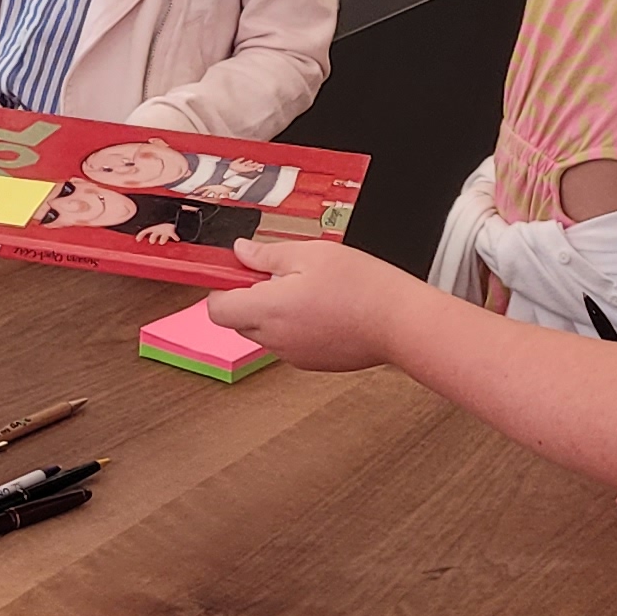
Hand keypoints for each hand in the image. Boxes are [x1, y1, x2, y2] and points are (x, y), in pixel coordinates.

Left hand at [208, 238, 415, 371]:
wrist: (400, 322)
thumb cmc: (363, 287)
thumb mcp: (310, 254)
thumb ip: (268, 255)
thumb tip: (242, 252)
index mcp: (268, 310)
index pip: (216, 309)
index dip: (222, 288)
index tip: (234, 272)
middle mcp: (275, 339)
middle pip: (240, 320)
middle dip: (251, 297)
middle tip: (280, 274)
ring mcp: (293, 355)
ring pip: (266, 331)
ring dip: (275, 312)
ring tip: (310, 290)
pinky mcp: (312, 363)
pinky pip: (289, 342)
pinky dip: (297, 326)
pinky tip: (325, 308)